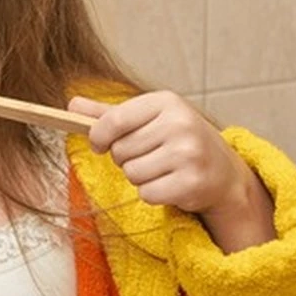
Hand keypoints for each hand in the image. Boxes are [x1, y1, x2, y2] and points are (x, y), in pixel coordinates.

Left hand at [69, 91, 274, 250]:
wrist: (223, 171)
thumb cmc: (177, 141)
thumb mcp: (147, 119)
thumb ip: (108, 114)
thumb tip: (71, 103)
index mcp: (166, 102)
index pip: (113, 120)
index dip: (98, 136)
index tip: (99, 144)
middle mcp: (180, 123)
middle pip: (120, 150)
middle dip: (126, 158)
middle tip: (150, 156)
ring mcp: (189, 153)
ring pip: (132, 173)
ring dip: (140, 177)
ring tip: (162, 169)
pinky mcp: (193, 182)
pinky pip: (147, 194)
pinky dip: (153, 194)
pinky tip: (171, 184)